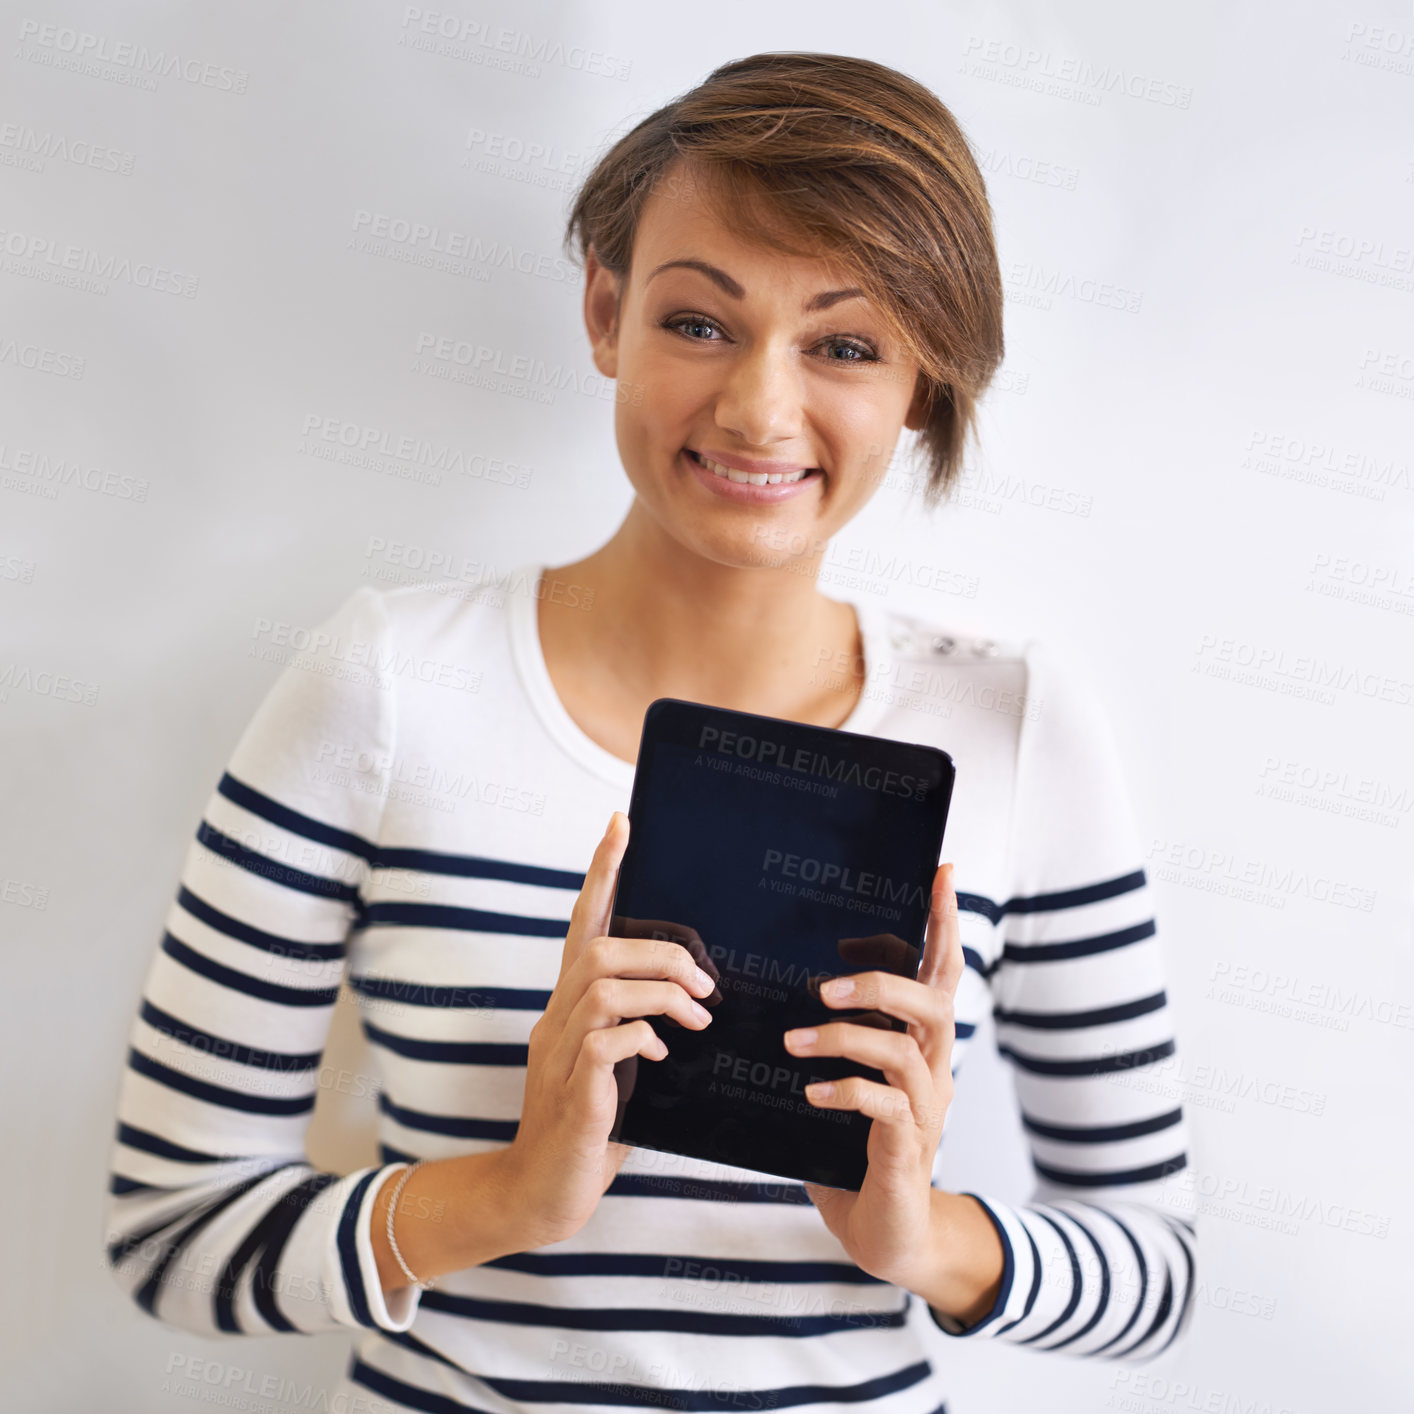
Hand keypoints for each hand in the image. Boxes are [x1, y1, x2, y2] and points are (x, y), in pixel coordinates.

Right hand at [500, 811, 718, 1247]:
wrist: (542, 1194)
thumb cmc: (589, 1128)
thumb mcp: (621, 1067)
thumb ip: (641, 1029)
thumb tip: (692, 1000)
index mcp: (569, 1008)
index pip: (582, 924)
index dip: (601, 873)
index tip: (621, 823)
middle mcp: (556, 1021)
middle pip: (598, 949)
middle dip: (660, 953)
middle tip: (706, 984)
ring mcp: (559, 1056)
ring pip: (602, 986)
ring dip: (661, 993)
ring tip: (698, 1016)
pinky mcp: (572, 1094)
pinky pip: (606, 1042)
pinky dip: (643, 1038)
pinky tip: (662, 1054)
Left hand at [783, 861, 964, 1290]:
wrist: (888, 1235)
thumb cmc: (857, 1150)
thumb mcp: (843, 1080)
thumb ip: (830, 1037)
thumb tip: (778, 986)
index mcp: (921, 1044)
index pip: (941, 972)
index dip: (944, 923)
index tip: (940, 872)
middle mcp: (934, 1071)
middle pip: (937, 1002)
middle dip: (885, 979)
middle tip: (824, 981)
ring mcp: (925, 1111)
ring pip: (907, 1048)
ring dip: (848, 1035)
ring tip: (796, 1039)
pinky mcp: (906, 1151)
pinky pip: (885, 1106)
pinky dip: (845, 1090)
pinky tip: (810, 1093)